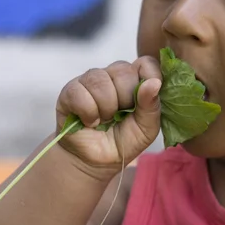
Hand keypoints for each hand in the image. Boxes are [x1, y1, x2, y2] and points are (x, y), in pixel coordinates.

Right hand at [56, 56, 161, 181]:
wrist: (95, 161)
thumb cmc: (123, 141)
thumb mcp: (146, 129)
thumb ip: (152, 106)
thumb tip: (154, 82)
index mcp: (135, 81)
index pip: (146, 63)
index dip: (149, 76)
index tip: (146, 98)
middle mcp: (112, 76)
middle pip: (123, 70)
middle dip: (125, 99)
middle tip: (120, 116)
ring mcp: (90, 81)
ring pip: (100, 80)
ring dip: (105, 108)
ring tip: (104, 121)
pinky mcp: (70, 91)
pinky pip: (79, 92)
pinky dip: (88, 112)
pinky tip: (90, 121)